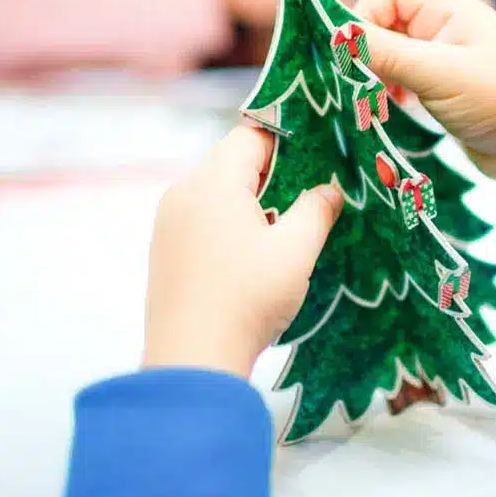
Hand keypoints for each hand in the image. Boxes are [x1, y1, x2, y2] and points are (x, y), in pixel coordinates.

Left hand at [143, 126, 343, 376]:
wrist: (192, 360)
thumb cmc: (247, 299)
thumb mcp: (295, 251)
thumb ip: (316, 210)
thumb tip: (329, 190)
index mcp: (212, 183)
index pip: (251, 136)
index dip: (288, 142)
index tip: (318, 158)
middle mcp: (183, 193)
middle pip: (232, 161)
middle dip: (272, 173)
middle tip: (308, 194)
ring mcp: (169, 223)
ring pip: (217, 191)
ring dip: (252, 200)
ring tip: (284, 227)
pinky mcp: (166, 250)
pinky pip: (203, 218)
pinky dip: (230, 223)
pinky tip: (254, 253)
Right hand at [354, 0, 495, 203]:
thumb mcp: (439, 74)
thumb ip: (386, 52)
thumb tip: (335, 36)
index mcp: (450, 8)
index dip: (365, 15)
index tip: (356, 54)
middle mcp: (444, 27)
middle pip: (384, 20)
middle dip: (368, 50)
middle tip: (361, 83)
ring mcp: (443, 58)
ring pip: (390, 53)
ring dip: (376, 74)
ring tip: (377, 101)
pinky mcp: (442, 89)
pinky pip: (401, 80)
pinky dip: (389, 93)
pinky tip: (392, 113)